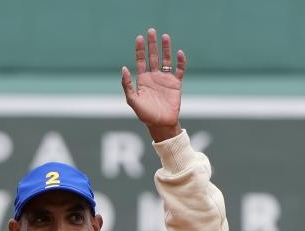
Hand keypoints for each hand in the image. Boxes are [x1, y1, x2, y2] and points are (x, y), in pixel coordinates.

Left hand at [120, 28, 185, 142]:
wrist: (161, 124)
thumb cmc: (145, 115)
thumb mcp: (132, 100)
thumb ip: (128, 85)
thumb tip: (124, 68)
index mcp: (143, 80)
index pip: (141, 60)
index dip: (140, 49)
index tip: (139, 38)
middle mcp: (154, 77)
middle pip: (153, 56)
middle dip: (152, 44)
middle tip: (151, 31)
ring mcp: (165, 79)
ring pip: (166, 60)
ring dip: (166, 48)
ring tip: (165, 36)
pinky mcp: (176, 84)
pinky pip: (179, 70)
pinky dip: (180, 61)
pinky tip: (179, 53)